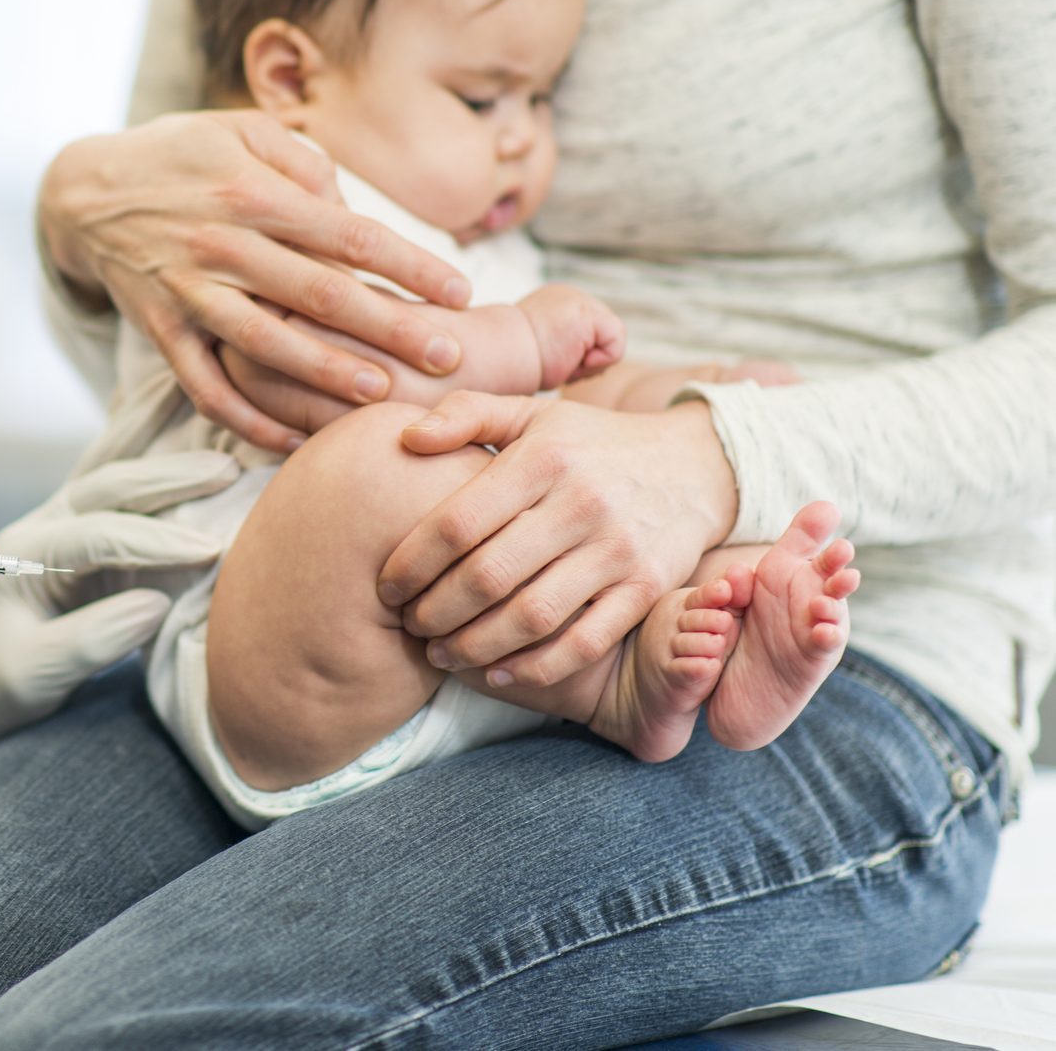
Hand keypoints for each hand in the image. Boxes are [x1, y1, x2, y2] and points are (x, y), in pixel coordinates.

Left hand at [0, 450, 238, 801]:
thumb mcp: (37, 673)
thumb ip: (94, 639)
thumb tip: (157, 604)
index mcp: (23, 554)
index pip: (97, 535)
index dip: (155, 541)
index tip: (210, 551)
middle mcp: (42, 529)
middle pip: (107, 488)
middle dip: (169, 479)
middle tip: (228, 471)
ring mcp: (63, 530)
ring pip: (118, 488)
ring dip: (171, 476)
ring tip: (227, 467)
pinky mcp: (84, 545)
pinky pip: (127, 509)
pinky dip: (165, 496)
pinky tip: (204, 486)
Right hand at [38, 110, 470, 450]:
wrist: (82, 190)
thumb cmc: (179, 154)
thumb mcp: (241, 128)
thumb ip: (304, 164)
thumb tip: (350, 211)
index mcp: (253, 192)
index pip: (351, 236)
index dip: (411, 266)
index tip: (461, 291)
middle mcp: (224, 245)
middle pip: (322, 295)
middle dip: (391, 329)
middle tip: (448, 358)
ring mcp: (189, 293)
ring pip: (268, 346)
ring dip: (326, 376)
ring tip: (380, 397)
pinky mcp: (160, 330)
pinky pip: (206, 386)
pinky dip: (246, 418)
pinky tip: (290, 440)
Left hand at [377, 396, 738, 686]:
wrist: (698, 462)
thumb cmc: (592, 442)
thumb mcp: (533, 413)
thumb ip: (466, 415)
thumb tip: (405, 436)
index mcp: (542, 458)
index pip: (458, 521)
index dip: (412, 563)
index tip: (386, 587)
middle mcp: (580, 503)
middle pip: (488, 575)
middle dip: (436, 611)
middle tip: (408, 626)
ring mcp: (618, 548)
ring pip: (532, 615)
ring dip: (475, 644)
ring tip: (441, 653)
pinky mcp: (646, 587)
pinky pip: (584, 641)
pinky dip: (536, 666)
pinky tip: (497, 671)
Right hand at [516, 284, 625, 388]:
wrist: (495, 354)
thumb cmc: (508, 361)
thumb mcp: (539, 347)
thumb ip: (563, 344)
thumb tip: (586, 359)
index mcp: (555, 302)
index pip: (588, 335)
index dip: (575, 358)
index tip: (547, 360)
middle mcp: (570, 296)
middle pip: (602, 338)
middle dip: (585, 361)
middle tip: (554, 364)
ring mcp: (581, 300)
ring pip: (611, 342)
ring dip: (588, 364)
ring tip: (559, 360)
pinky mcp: (590, 314)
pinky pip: (615, 344)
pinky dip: (597, 361)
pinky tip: (570, 359)